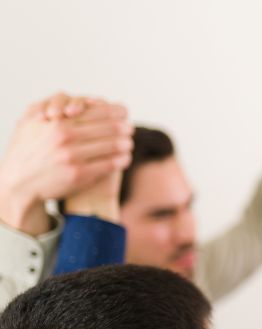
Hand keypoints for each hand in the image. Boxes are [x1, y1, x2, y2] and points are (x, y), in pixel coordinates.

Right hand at [0, 94, 131, 231]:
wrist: (18, 183)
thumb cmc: (25, 149)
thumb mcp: (30, 122)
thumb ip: (49, 105)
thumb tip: (73, 99)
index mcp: (59, 123)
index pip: (98, 112)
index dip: (115, 112)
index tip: (123, 114)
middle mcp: (66, 138)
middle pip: (110, 128)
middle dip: (124, 128)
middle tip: (130, 129)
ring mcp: (73, 157)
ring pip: (113, 146)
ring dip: (126, 144)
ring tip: (129, 144)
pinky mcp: (80, 175)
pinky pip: (110, 164)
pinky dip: (122, 160)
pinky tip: (125, 159)